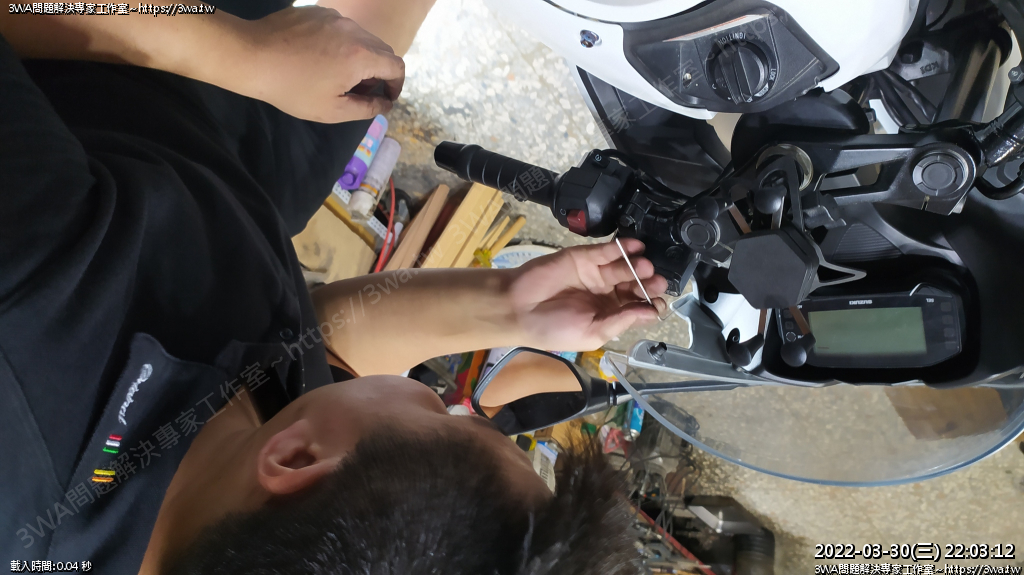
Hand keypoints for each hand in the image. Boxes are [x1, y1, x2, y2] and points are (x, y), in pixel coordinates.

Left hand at [238, 6, 404, 122]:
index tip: (386, 97)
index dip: (397, 84)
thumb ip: (366, 108)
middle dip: (379, 72)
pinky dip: (341, 43)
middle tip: (360, 91)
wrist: (252, 57)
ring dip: (360, 57)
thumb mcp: (332, 110)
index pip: (396, 66)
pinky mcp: (318, 11)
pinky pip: (341, 27)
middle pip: (382, 50)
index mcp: (361, 56)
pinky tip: (319, 56)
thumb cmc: (293, 88)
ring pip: (361, 37)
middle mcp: (353, 30)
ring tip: (337, 74)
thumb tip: (386, 105)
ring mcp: (335, 17)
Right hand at [507, 239, 667, 351]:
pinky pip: (608, 251)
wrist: (518, 308)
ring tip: (645, 268)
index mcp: (607, 315)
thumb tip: (652, 313)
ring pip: (624, 267)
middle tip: (657, 282)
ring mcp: (595, 274)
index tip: (659, 303)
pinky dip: (624, 247)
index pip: (636, 307)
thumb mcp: (593, 333)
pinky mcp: (585, 257)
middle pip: (634, 285)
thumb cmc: (554, 329)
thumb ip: (621, 320)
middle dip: (648, 284)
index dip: (650, 304)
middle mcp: (604, 294)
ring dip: (638, 266)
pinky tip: (636, 247)